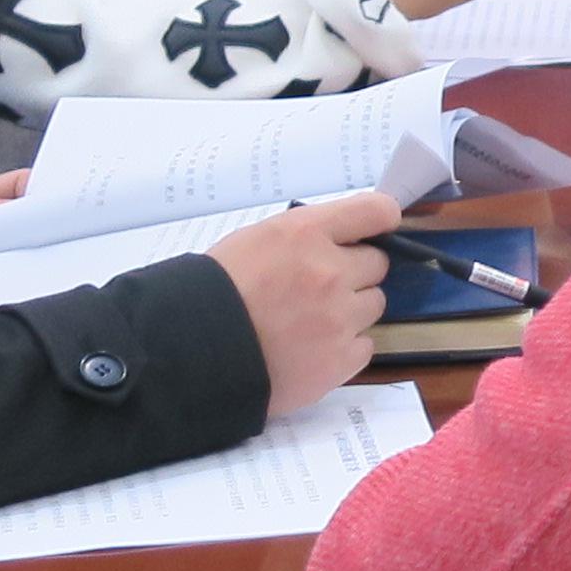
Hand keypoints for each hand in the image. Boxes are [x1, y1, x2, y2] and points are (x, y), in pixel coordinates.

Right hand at [212, 190, 399, 414]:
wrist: (189, 354)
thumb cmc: (213, 294)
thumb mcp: (255, 242)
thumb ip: (305, 237)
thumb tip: (342, 239)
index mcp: (306, 234)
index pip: (376, 211)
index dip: (381, 221)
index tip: (379, 230)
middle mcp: (330, 272)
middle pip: (378, 264)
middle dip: (354, 273)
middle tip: (320, 289)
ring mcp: (339, 318)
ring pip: (374, 305)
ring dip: (350, 310)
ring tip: (309, 322)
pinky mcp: (340, 360)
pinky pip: (365, 345)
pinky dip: (344, 348)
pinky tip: (311, 349)